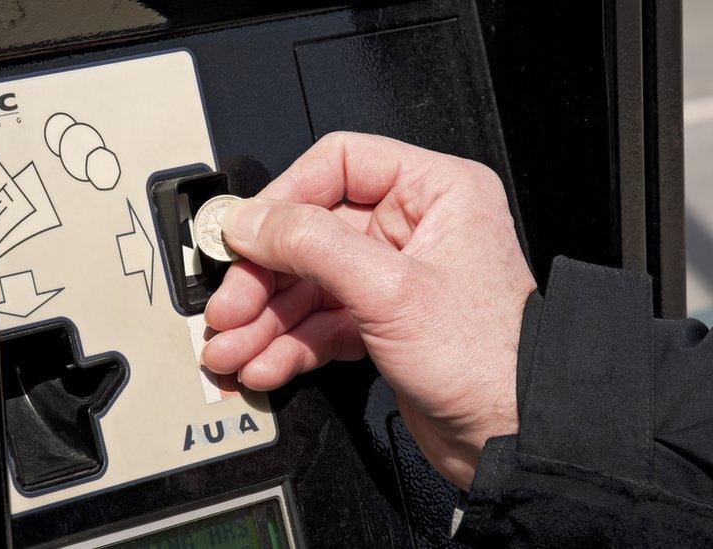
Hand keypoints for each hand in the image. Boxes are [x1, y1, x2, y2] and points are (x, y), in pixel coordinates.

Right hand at [201, 132, 535, 489]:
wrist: (513, 439)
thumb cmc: (489, 361)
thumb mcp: (389, 290)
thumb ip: (311, 245)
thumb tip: (251, 221)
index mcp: (434, 193)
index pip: (337, 166)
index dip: (283, 199)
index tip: (242, 234)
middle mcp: (413, 229)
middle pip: (311, 233)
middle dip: (262, 278)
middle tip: (228, 307)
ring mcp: (393, 279)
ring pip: (309, 284)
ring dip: (265, 319)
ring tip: (231, 348)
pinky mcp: (381, 323)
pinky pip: (320, 323)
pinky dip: (287, 345)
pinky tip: (264, 364)